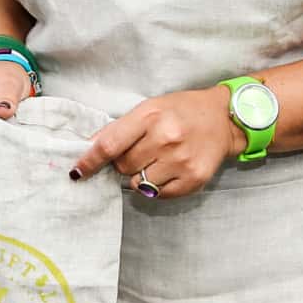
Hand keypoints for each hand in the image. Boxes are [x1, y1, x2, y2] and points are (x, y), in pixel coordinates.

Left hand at [71, 86, 241, 201]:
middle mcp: (166, 138)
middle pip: (122, 166)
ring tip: (156, 160)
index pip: (110, 145)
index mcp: (151, 116)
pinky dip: (157, 186)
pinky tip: (169, 169)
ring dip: (140, 176)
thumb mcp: (151, 107)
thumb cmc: (182, 111)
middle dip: (123, 163)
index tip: (77, 172)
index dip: (89, 161)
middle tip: (140, 151)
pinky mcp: (193, 179)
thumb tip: (90, 147)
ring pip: (138, 183)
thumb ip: (121, 128)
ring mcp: (181, 161)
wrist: (224, 119)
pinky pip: (159, 194)